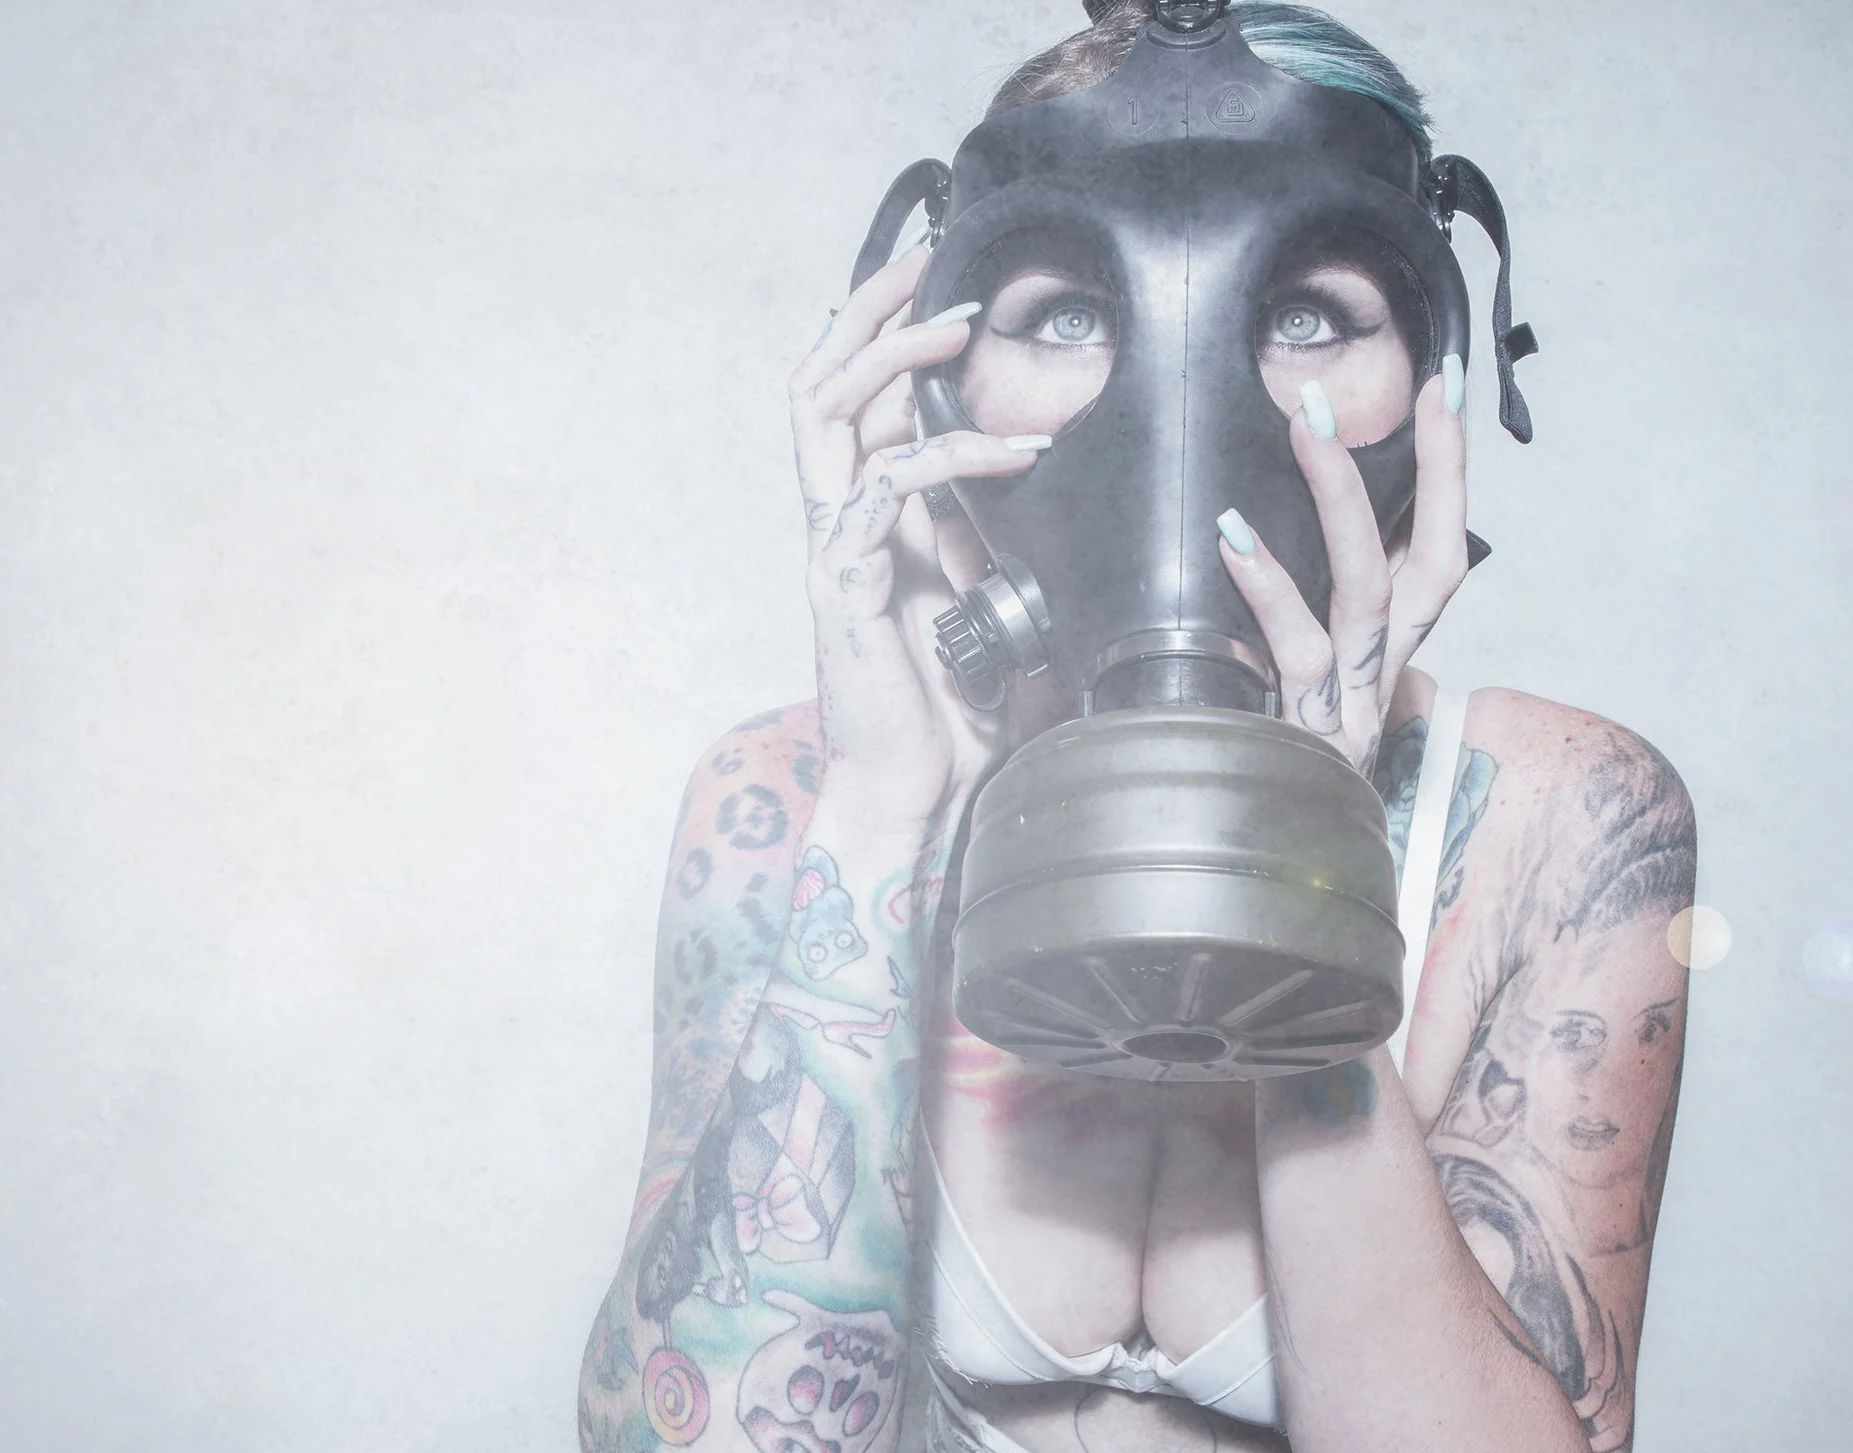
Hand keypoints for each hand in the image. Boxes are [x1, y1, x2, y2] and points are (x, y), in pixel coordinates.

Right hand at [787, 246, 1044, 828]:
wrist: (913, 797)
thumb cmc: (949, 713)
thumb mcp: (983, 601)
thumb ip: (984, 538)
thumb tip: (1030, 480)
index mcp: (867, 518)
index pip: (860, 396)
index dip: (887, 327)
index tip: (939, 274)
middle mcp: (838, 519)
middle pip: (822, 377)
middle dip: (872, 306)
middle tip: (930, 257)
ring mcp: (833, 547)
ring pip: (831, 411)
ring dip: (896, 355)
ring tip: (959, 324)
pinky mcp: (843, 582)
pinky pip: (886, 489)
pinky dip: (951, 454)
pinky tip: (1015, 448)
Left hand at [1215, 368, 1469, 779]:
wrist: (1277, 888)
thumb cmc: (1276, 770)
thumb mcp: (1298, 687)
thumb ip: (1299, 621)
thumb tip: (1257, 532)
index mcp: (1389, 659)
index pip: (1439, 554)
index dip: (1448, 476)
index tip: (1443, 393)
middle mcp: (1382, 678)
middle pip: (1429, 565)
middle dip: (1427, 471)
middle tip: (1396, 391)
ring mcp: (1348, 708)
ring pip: (1365, 591)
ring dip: (1340, 502)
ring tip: (1307, 430)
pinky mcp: (1306, 738)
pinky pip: (1295, 651)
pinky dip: (1269, 588)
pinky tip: (1235, 537)